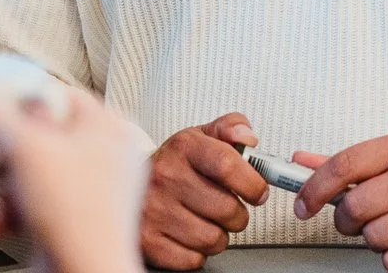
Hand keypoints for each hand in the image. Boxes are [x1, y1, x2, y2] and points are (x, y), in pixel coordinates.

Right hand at [0, 84, 148, 272]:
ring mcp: (97, 190)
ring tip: (5, 199)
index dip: (26, 98)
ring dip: (11, 186)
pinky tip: (5, 222)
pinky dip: (18, 210)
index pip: (63, 93)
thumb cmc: (74, 213)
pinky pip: (41, 202)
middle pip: (46, 134)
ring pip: (40, 171)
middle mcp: (110, 155)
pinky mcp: (80, 220)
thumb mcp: (25, 150)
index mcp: (110, 127)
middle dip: (13, 154)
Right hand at [142, 113, 270, 269]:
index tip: (258, 191)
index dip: (252, 183)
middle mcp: (166, 176)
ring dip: (219, 235)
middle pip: (226, 208)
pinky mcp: (148, 240)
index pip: (228, 164)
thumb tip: (248, 138)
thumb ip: (231, 128)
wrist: (130, 181)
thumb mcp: (202, 136)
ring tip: (208, 221)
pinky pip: (193, 259)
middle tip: (230, 208)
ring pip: (213, 238)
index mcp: (184, 147)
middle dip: (238, 214)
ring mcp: (154, 210)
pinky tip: (190, 235)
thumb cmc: (176, 163)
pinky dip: (198, 252)